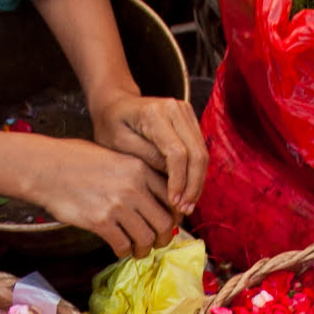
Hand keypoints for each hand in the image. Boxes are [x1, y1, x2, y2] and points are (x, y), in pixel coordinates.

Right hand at [20, 137, 178, 257]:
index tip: (169, 223)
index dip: (174, 215)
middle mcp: (133, 187)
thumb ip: (135, 175)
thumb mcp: (114, 157)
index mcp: (139, 168)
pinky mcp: (101, 222)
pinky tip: (119, 248)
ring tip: (138, 250)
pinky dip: (124, 251)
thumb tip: (152, 199)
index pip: (171, 197)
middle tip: (157, 243)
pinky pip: (123, 245)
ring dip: (144, 249)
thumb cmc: (76, 160)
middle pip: (164, 222)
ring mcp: (117, 205)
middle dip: (164, 238)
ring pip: (146, 238)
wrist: (45, 167)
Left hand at [89, 89, 206, 216]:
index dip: (179, 181)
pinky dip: (196, 172)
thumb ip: (146, 158)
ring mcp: (186, 112)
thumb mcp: (119, 144)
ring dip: (197, 182)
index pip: (177, 153)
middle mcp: (176, 108)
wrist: (115, 104)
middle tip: (184, 209)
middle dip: (193, 185)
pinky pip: (199, 150)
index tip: (173, 203)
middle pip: (197, 153)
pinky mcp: (190, 120)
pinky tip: (187, 191)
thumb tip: (171, 178)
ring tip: (187, 205)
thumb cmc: (111, 125)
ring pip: (202, 153)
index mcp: (155, 113)